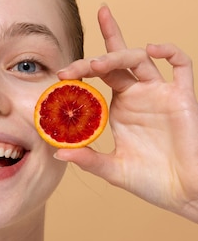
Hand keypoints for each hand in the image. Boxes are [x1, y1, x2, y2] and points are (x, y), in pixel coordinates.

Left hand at [55, 5, 197, 221]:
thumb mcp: (113, 170)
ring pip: (141, 59)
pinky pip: (181, 65)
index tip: (61, 75)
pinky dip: (169, 51)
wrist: (181, 192)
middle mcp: (138, 96)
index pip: (99, 77)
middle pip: (118, 60)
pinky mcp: (183, 96)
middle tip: (71, 65)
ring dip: (119, 55)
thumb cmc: (150, 181)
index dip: (82, 70)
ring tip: (97, 65)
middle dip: (97, 53)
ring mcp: (160, 93)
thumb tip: (58, 153)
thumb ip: (89, 160)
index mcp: (120, 108)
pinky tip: (151, 49)